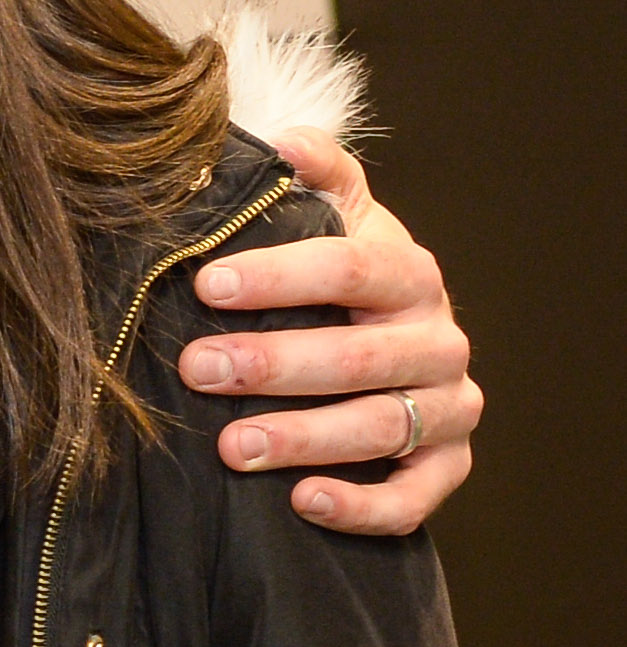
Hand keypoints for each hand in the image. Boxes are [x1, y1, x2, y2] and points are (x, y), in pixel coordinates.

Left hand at [180, 131, 477, 533]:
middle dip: (274, 364)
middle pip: (360, 355)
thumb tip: (282, 141)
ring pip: (383, 426)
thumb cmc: (342, 285)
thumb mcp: (334, 219)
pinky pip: (416, 497)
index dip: (281, 275)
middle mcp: (439, 339)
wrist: (392, 352)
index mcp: (409, 273)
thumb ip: (318, 176)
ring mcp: (448, 405)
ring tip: (232, 446)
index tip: (207, 284)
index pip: (351, 268)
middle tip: (198, 369)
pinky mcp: (447, 464)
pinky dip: (364, 505)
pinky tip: (303, 502)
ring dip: (305, 437)